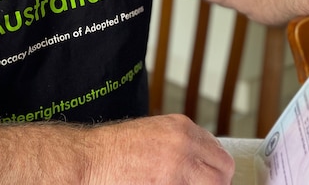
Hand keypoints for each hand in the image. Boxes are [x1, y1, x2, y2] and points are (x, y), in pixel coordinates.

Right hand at [86, 114, 234, 184]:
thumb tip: (201, 165)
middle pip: (222, 177)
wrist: (86, 161)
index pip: (221, 157)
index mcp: (182, 129)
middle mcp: (184, 148)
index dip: (215, 174)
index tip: (207, 181)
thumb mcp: (153, 134)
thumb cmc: (111, 150)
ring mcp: (176, 172)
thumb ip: (181, 146)